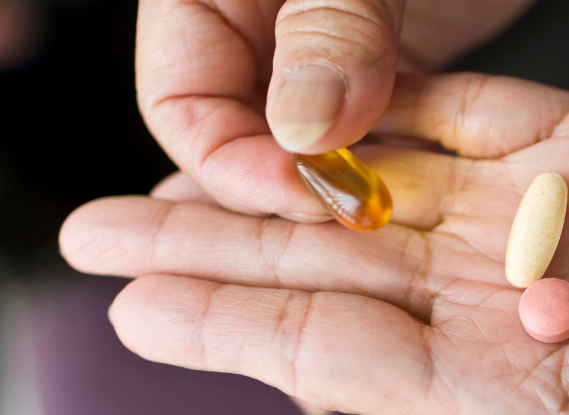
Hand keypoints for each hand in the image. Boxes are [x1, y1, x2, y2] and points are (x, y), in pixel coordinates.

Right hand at [136, 0, 534, 219]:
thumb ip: (332, 24)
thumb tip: (301, 131)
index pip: (181, 101)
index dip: (232, 163)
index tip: (300, 193)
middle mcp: (251, 21)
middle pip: (235, 133)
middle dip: (276, 190)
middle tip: (324, 236)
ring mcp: (314, 44)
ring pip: (298, 141)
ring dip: (326, 189)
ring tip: (353, 239)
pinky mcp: (376, 58)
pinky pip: (358, 129)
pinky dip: (368, 166)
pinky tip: (387, 205)